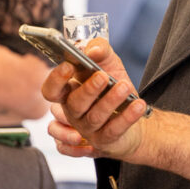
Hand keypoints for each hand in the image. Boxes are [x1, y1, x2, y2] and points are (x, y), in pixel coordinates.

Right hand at [41, 40, 148, 159]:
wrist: (133, 108)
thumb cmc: (113, 83)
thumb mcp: (108, 60)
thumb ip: (99, 48)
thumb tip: (92, 50)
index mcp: (69, 92)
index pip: (51, 90)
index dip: (56, 79)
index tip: (69, 66)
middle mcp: (74, 112)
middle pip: (74, 104)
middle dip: (88, 90)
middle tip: (103, 76)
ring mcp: (88, 128)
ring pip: (94, 117)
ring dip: (110, 101)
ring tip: (125, 86)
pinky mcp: (105, 139)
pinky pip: (114, 130)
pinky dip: (127, 117)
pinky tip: (138, 105)